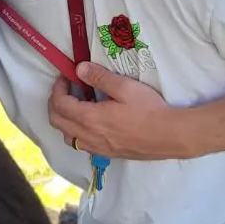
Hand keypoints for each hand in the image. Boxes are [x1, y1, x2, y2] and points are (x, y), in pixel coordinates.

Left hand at [48, 61, 180, 159]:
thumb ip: (100, 77)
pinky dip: (76, 131)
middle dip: (55, 103)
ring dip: (64, 119)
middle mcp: (88, 136)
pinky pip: (81, 144)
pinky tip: (90, 122)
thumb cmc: (149, 110)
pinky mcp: (106, 154)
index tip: (65, 77)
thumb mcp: (125, 87)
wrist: (169, 136)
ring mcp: (97, 148)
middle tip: (66, 88)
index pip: (59, 104)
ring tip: (76, 105)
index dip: (57, 88)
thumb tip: (79, 69)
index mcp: (89, 118)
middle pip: (57, 121)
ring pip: (67, 136)